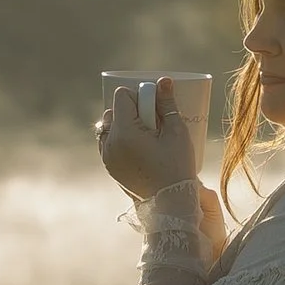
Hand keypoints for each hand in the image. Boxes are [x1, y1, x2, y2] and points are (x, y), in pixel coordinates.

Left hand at [96, 75, 205, 202]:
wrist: (169, 203)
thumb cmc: (177, 167)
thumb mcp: (177, 132)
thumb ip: (167, 104)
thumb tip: (164, 81)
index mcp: (125, 132)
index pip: (122, 96)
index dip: (139, 96)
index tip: (154, 109)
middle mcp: (110, 143)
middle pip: (113, 110)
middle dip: (131, 110)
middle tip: (152, 124)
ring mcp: (107, 157)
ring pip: (108, 126)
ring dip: (123, 124)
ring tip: (144, 135)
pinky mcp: (110, 167)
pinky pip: (108, 142)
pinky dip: (119, 138)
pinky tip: (137, 146)